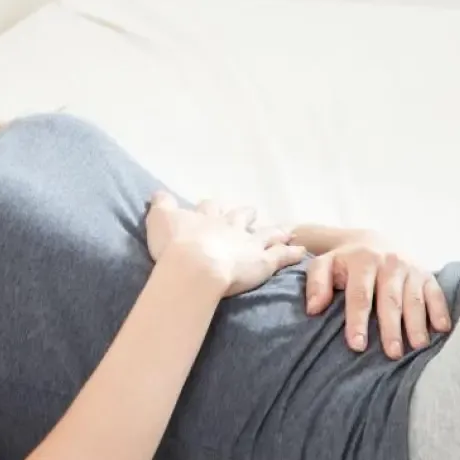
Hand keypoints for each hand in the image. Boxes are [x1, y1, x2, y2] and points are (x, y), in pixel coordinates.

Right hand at [146, 192, 308, 297]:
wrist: (195, 266)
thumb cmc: (174, 245)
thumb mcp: (160, 219)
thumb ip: (161, 205)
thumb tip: (158, 193)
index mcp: (206, 217)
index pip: (210, 208)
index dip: (212, 208)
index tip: (212, 208)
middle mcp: (230, 227)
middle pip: (241, 216)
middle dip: (245, 215)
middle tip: (250, 214)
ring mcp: (250, 243)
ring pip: (266, 234)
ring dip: (274, 232)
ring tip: (284, 231)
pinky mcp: (264, 261)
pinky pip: (282, 256)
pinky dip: (292, 253)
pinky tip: (301, 251)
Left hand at [303, 236, 451, 359]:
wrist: (371, 241)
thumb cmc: (344, 262)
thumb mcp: (324, 265)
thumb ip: (316, 284)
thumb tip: (313, 309)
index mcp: (362, 261)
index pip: (360, 296)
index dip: (358, 321)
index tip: (357, 346)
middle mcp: (389, 263)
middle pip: (390, 300)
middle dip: (392, 327)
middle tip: (392, 353)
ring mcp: (410, 268)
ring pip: (414, 298)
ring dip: (418, 323)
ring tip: (418, 346)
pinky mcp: (426, 273)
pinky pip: (436, 292)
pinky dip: (440, 309)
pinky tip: (442, 328)